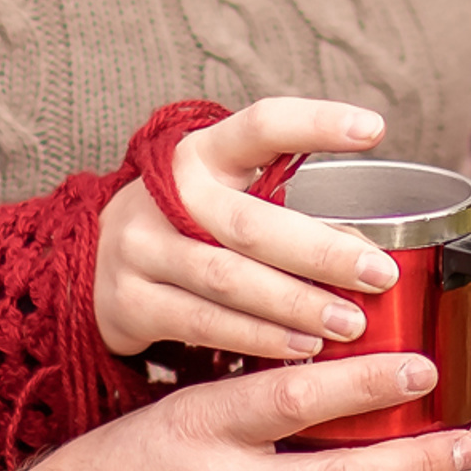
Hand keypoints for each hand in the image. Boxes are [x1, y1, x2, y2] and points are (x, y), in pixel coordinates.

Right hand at [95, 96, 402, 360]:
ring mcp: (141, 247)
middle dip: (320, 251)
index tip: (375, 128)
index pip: (261, 125)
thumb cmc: (187, 223)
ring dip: (295, 303)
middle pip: (250, 222)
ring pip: (227, 278)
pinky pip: (203, 322)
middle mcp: (165, 194)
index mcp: (201, 153)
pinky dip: (258, 338)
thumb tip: (367, 250)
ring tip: (349, 322)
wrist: (92, 258)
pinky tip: (301, 347)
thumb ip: (282, 209)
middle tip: (378, 273)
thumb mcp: (223, 194)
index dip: (316, 123)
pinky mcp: (129, 301)